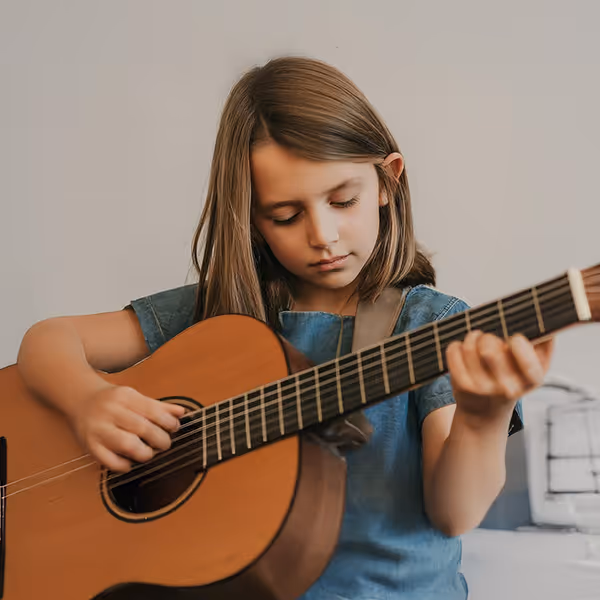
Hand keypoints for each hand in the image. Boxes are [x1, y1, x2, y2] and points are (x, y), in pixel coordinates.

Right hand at [70, 383, 185, 471]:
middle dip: (160, 439)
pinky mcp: (90, 447)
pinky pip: (110, 462)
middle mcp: (110, 412)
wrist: (80, 400)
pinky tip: (131, 461)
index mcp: (124, 397)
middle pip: (142, 428)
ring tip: (149, 452)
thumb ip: (159, 406)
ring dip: (145, 453)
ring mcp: (98, 430)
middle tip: (165, 443)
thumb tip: (182, 413)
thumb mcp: (135, 397)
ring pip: (127, 445)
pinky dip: (124, 465)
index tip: (175, 428)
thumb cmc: (113, 401)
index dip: (168, 421)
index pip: (152, 410)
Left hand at [446, 331, 553, 420]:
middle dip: (488, 337)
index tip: (514, 338)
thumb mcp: (532, 368)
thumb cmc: (511, 381)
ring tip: (476, 341)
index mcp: (532, 381)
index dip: (519, 344)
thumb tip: (546, 327)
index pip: (527, 361)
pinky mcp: (463, 386)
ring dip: (472, 337)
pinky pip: (454, 352)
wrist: (486, 412)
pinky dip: (456, 345)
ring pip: (470, 347)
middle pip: (490, 348)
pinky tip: (462, 349)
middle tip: (488, 339)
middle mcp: (508, 388)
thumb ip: (542, 346)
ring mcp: (483, 388)